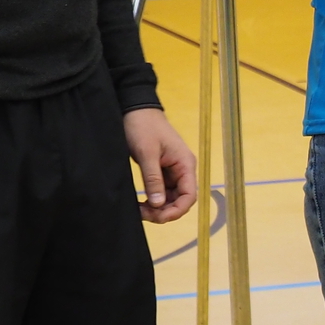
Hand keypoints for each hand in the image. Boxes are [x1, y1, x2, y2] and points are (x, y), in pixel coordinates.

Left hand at [123, 107, 199, 222]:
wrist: (135, 108)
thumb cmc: (143, 126)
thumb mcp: (147, 153)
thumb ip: (153, 179)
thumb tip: (159, 204)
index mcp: (185, 164)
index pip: (189, 195)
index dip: (176, 210)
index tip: (158, 216)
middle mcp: (182, 169)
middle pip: (180, 200)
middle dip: (164, 211)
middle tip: (143, 213)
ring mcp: (173, 171)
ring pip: (170, 198)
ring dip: (158, 207)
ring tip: (139, 209)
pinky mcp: (162, 170)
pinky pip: (162, 191)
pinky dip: (153, 199)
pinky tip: (141, 202)